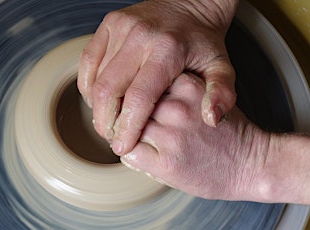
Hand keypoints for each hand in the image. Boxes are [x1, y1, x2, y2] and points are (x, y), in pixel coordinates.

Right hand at [78, 0, 237, 154]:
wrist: (189, 4)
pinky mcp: (109, 24)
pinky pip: (87, 61)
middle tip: (112, 138)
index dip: (127, 127)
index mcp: (168, 49)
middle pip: (108, 90)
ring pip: (95, 78)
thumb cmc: (202, 41)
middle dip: (105, 122)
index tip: (122, 147)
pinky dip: (88, 86)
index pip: (139, 97)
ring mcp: (121, 27)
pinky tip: (99, 100)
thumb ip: (222, 94)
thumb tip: (211, 118)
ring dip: (97, 106)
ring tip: (108, 122)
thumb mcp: (221, 67)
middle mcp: (141, 36)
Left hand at [120, 73, 268, 200]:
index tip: (143, 104)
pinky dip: (132, 155)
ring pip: (126, 129)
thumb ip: (175, 89)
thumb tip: (137, 89)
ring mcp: (170, 136)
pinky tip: (147, 157)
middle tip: (137, 124)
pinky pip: (129, 154)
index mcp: (188, 86)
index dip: (140, 94)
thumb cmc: (228, 130)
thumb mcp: (207, 94)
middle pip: (131, 104)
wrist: (253, 164)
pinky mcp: (166, 164)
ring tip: (143, 141)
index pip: (142, 81)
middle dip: (130, 114)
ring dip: (128, 135)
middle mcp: (177, 108)